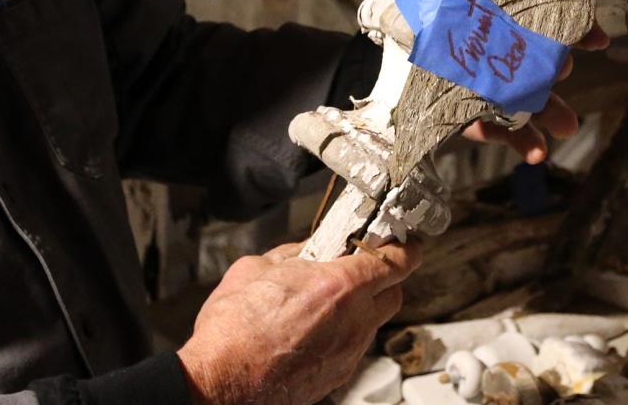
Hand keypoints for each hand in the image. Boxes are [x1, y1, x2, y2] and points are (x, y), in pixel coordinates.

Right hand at [178, 239, 421, 404]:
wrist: (220, 385)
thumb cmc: (233, 329)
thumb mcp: (256, 267)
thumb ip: (291, 254)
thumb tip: (306, 251)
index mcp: (339, 287)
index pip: (397, 262)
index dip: (406, 247)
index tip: (405, 241)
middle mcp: (353, 322)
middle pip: (394, 294)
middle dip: (384, 277)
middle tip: (361, 266)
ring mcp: (347, 353)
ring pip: (372, 322)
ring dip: (361, 306)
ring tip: (326, 299)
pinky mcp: (337, 376)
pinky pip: (353, 346)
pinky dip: (344, 332)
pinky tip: (313, 328)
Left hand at [411, 0, 608, 164]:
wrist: (400, 59)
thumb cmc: (427, 24)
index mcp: (507, 25)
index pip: (551, 24)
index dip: (577, 30)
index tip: (596, 39)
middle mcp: (512, 57)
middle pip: (545, 63)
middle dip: (556, 66)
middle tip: (561, 67)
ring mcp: (501, 90)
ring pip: (535, 102)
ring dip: (554, 112)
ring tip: (566, 126)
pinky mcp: (483, 119)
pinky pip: (506, 132)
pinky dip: (523, 142)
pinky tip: (536, 152)